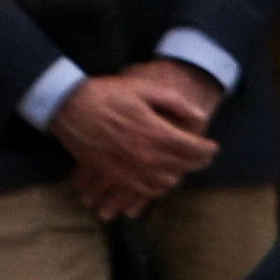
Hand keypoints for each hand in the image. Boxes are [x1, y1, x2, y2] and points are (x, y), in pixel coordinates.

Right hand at [53, 64, 216, 214]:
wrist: (66, 106)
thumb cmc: (104, 93)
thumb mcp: (141, 88)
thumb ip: (173, 102)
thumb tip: (199, 116)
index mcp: (156, 133)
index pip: (192, 149)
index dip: (207, 149)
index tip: (212, 146)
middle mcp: (147, 156)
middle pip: (183, 167)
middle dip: (197, 162)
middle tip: (202, 157)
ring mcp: (131, 169)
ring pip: (167, 182)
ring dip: (178, 174)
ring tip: (182, 166)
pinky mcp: (116, 176)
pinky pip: (144, 191)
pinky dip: (157, 187)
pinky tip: (160, 179)